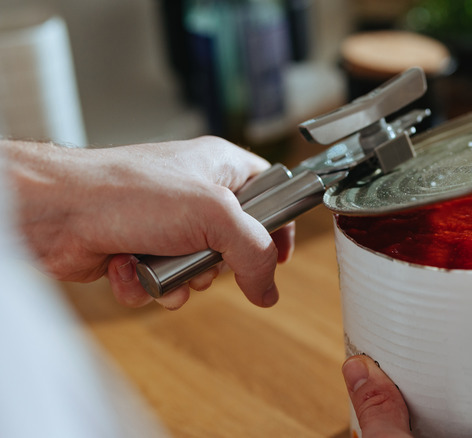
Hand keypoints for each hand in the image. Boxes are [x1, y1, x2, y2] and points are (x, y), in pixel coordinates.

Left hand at [4, 137, 293, 308]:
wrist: (55, 212)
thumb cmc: (125, 190)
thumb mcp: (213, 214)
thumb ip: (254, 251)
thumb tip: (269, 288)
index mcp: (220, 168)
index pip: (270, 193)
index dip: (279, 225)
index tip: (280, 254)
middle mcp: (195, 195)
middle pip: (236, 244)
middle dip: (218, 264)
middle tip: (205, 256)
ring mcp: (167, 224)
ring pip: (200, 271)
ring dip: (182, 280)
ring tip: (161, 263)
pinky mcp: (141, 250)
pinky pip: (164, 283)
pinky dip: (148, 285)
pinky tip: (129, 268)